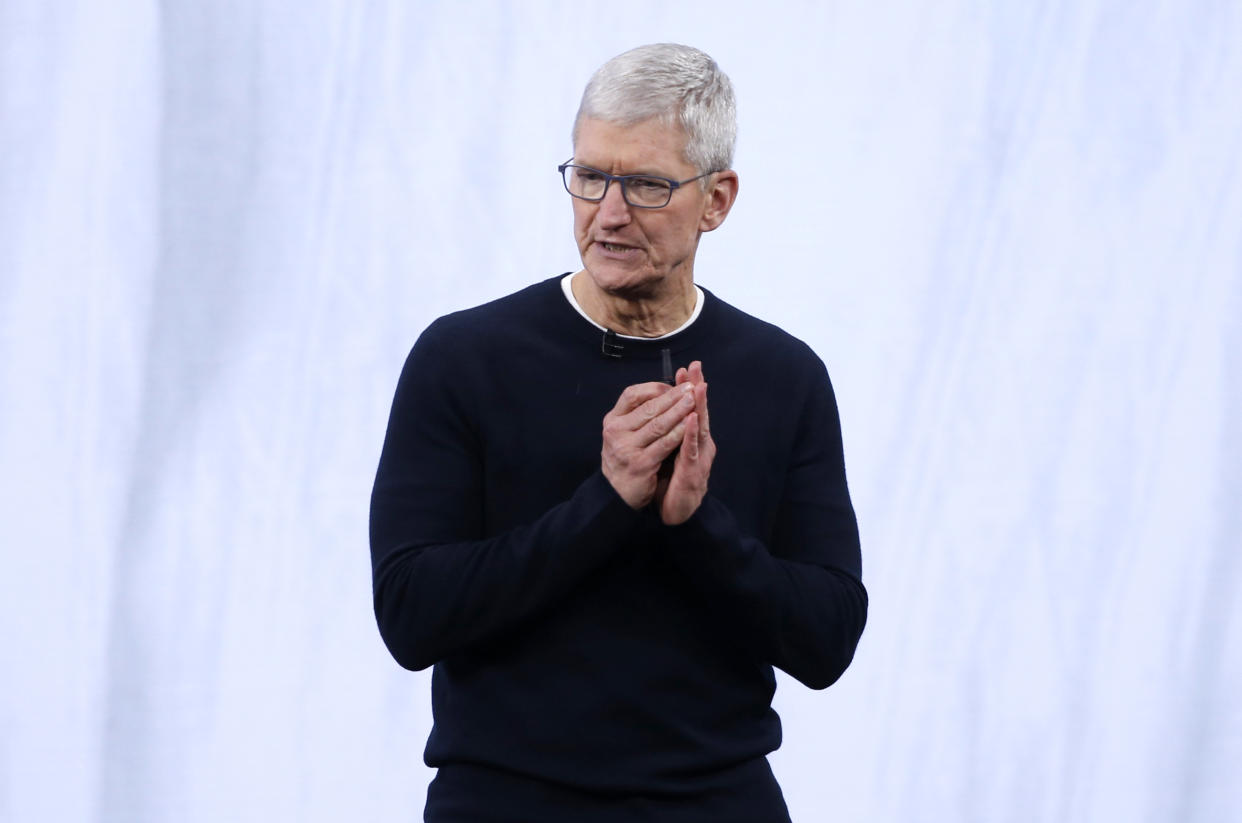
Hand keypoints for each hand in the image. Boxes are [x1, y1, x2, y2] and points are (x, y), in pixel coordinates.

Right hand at [601, 380, 697, 509]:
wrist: (616, 493)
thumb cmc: (625, 458)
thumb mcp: (623, 433)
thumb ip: (638, 415)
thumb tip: (664, 392)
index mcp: (612, 420)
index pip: (631, 394)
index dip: (654, 388)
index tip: (673, 385)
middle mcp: (616, 432)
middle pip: (648, 407)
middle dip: (673, 396)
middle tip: (691, 386)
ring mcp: (627, 448)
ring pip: (658, 424)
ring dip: (679, 411)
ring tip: (694, 401)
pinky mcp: (640, 463)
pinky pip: (664, 444)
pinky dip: (679, 433)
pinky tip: (690, 425)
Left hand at [656, 361, 714, 524]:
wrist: (678, 514)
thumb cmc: (674, 483)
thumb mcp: (671, 454)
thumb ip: (672, 434)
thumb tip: (665, 413)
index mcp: (693, 440)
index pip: (691, 409)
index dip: (690, 389)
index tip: (686, 369)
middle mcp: (700, 447)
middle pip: (699, 413)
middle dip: (697, 389)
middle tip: (696, 366)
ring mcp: (698, 460)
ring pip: (700, 428)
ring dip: (699, 406)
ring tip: (698, 385)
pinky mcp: (693, 474)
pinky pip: (692, 452)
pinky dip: (691, 435)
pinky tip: (691, 420)